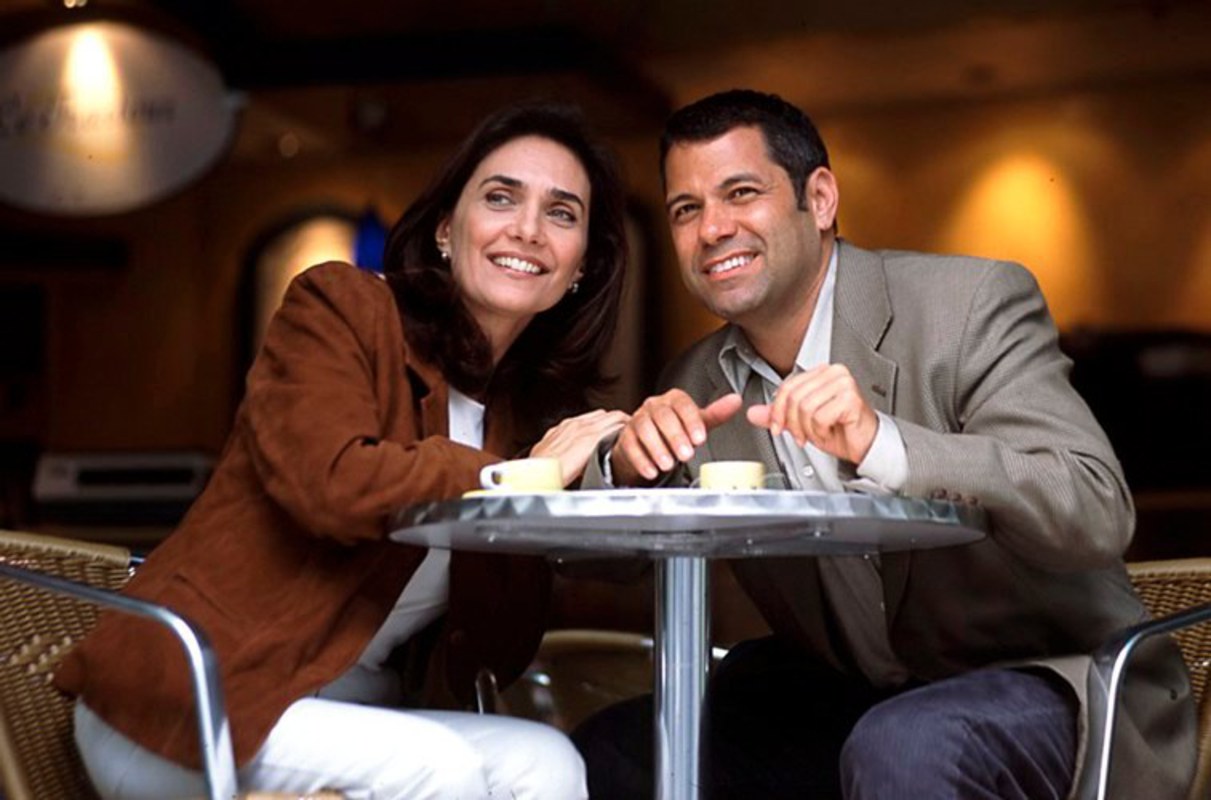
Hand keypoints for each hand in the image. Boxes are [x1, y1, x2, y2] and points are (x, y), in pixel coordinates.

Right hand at [531, 409, 631, 485]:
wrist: (537, 470)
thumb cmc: (540, 467)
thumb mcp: (547, 455)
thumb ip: (560, 452)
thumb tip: (565, 462)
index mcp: (565, 427)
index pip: (591, 417)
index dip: (603, 422)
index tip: (610, 427)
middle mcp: (576, 424)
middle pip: (604, 414)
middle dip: (617, 419)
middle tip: (628, 428)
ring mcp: (585, 430)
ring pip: (613, 417)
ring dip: (624, 422)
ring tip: (634, 431)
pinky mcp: (592, 439)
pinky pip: (615, 427)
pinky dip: (624, 429)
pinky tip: (631, 437)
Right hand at [611, 390, 742, 484]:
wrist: (645, 441)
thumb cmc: (673, 430)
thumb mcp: (696, 422)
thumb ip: (716, 413)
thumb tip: (736, 401)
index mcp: (672, 400)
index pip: (681, 404)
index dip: (691, 420)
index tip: (700, 438)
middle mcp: (653, 407)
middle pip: (662, 416)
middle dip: (675, 436)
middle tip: (686, 454)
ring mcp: (637, 421)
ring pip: (644, 430)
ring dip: (657, 448)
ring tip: (669, 464)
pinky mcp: (626, 439)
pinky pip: (630, 447)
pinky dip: (642, 461)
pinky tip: (652, 471)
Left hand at [746, 364, 877, 464]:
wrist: (865, 444)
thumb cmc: (840, 430)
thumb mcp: (802, 422)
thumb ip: (777, 415)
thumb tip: (753, 413)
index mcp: (821, 373)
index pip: (787, 386)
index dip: (777, 410)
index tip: (778, 427)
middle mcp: (833, 373)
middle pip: (794, 397)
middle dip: (792, 423)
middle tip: (800, 435)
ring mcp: (843, 383)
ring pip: (805, 407)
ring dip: (808, 429)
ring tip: (817, 433)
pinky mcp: (850, 398)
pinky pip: (819, 416)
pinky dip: (820, 432)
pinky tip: (829, 432)